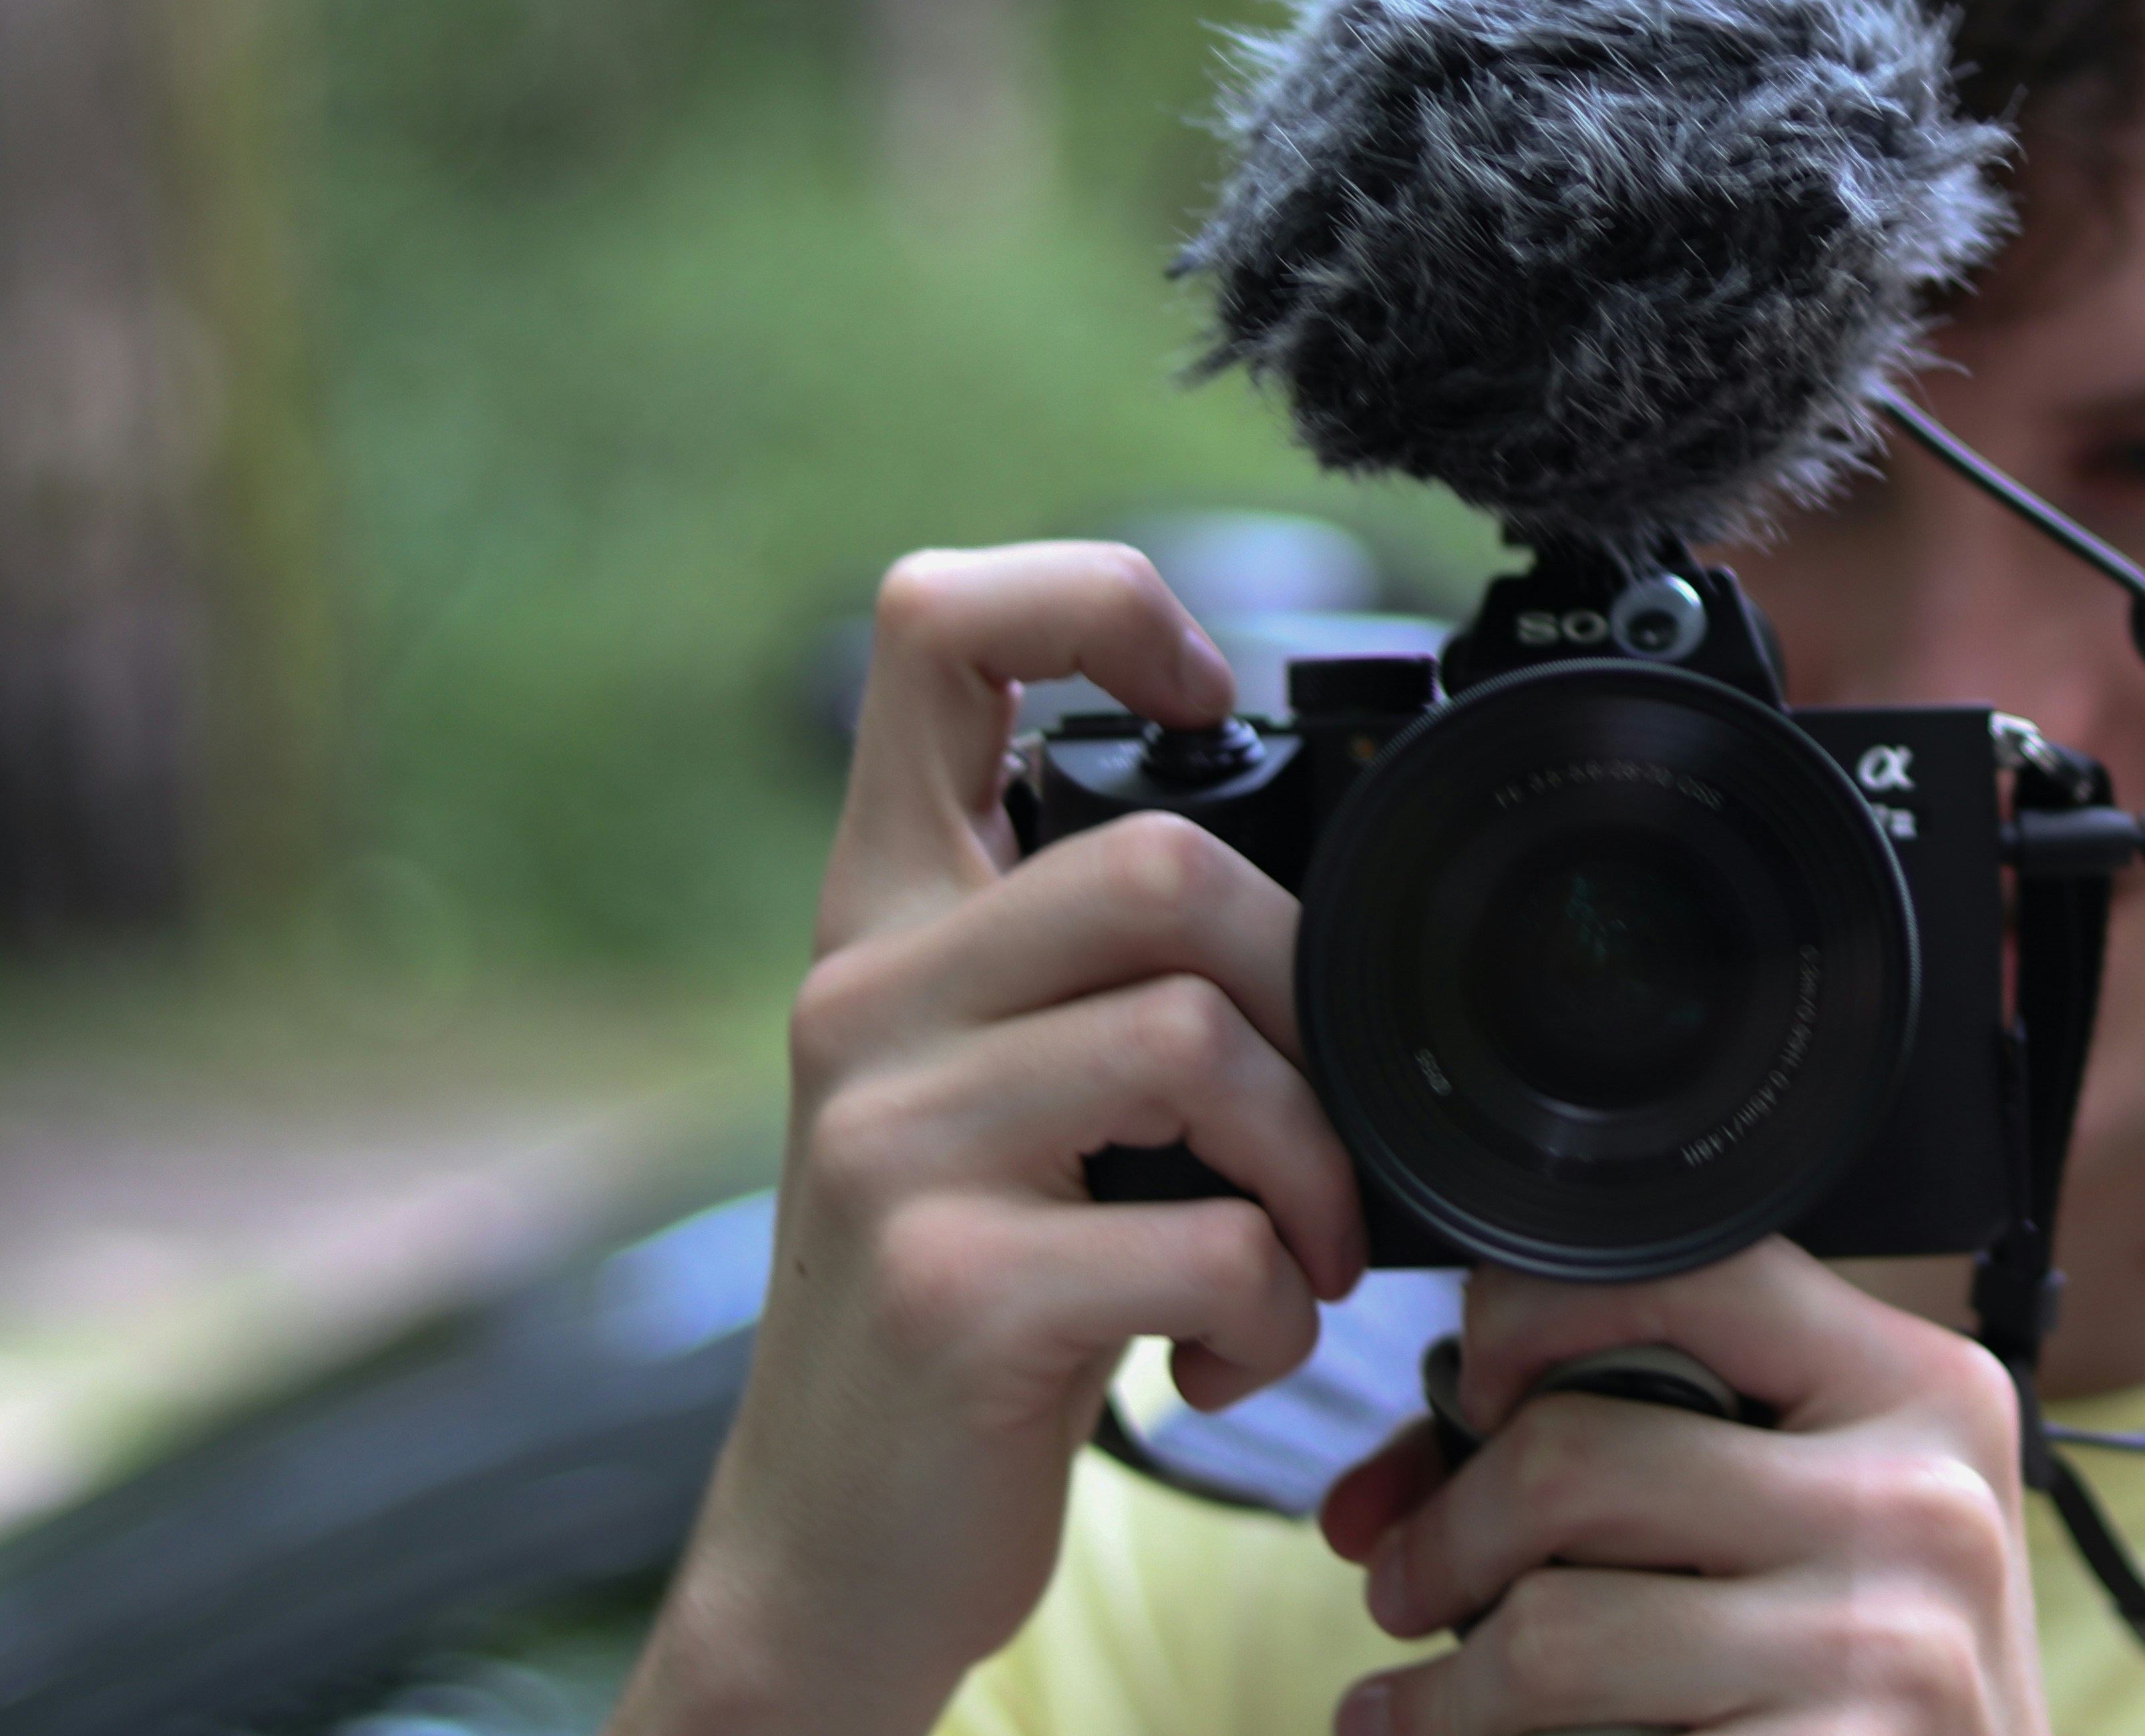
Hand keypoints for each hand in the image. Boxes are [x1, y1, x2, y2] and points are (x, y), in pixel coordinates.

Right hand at [615, 544, 1369, 1735]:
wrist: (830, 1547)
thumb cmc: (962, 1296)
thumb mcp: (991, 1089)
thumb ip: (1087, 966)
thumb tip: (1303, 887)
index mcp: (883, 915)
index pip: (934, 625)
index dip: (1095, 597)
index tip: (1206, 690)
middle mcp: (863, 999)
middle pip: (1164, 861)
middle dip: (1308, 997)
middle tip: (1314, 1126)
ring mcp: (889, 1143)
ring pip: (1203, 1039)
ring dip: (1313, 1172)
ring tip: (1293, 1256)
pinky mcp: (946, 1291)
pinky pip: (1212, 1242)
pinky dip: (1276, 1312)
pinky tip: (1220, 1354)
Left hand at [1316, 1244, 2047, 1735]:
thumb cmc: (1878, 1678)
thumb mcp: (1816, 1524)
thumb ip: (1638, 1453)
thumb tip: (1368, 1506)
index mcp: (1921, 1387)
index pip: (1684, 1272)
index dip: (1530, 1317)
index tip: (1477, 1390)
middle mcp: (1921, 1501)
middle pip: (1574, 1459)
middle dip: (1444, 1536)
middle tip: (1404, 1586)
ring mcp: (1886, 1648)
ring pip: (1552, 1634)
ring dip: (1444, 1689)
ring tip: (1414, 1708)